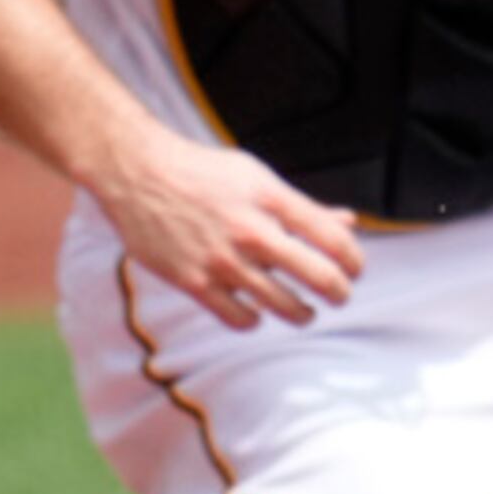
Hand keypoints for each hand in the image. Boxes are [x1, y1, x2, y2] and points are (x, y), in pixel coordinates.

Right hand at [90, 126, 365, 328]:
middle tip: (339, 295)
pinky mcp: (193, 282)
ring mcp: (223, 259)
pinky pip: (241, 320)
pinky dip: (255, 320)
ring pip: (285, 307)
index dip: (355, 262)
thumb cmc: (205, 174)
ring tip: (303, 310)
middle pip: (320, 277)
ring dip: (302, 313)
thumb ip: (303, 207)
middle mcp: (252, 230)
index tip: (354, 270)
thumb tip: (350, 223)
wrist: (138, 173)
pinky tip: (256, 310)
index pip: (335, 240)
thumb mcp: (258, 179)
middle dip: (340, 293)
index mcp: (272, 199)